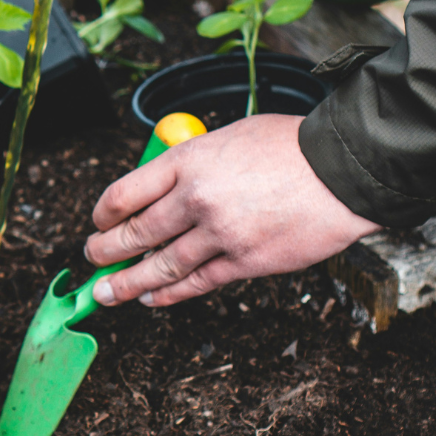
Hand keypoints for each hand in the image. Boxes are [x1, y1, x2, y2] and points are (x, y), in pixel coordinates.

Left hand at [85, 114, 380, 306]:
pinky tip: (152, 298)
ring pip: (160, 266)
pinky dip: (169, 294)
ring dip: (127, 283)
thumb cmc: (291, 146)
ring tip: (106, 292)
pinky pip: (196, 283)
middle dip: (105, 251)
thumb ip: (193, 162)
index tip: (97, 222)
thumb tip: (165, 186)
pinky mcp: (245, 262)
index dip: (103, 213)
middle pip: (135, 233)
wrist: (343, 170)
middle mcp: (196, 198)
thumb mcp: (228, 137)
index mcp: (188, 161)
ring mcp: (219, 234)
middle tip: (91, 258)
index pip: (125, 192)